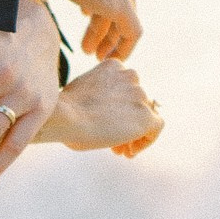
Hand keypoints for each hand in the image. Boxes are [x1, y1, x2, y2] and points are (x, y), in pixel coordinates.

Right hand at [10, 0, 141, 59]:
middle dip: (103, 24)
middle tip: (88, 44)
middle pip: (116, 0)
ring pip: (123, 18)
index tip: (84, 14)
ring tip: (92, 54)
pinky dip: (122, 46)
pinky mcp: (122, 6)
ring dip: (107, 38)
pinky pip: (131, 32)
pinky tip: (109, 59)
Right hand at [44, 58, 162, 158]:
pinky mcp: (145, 116)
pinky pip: (156, 128)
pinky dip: (146, 140)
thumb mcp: (82, 92)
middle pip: (137, 103)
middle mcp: (131, 76)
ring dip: (133, 134)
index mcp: (114, 66)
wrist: (65, 117)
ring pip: (146, 116)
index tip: (106, 124)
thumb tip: (103, 112)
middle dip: (125, 122)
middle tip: (113, 142)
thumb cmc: (63, 110)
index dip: (118, 108)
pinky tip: (129, 152)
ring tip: (120, 151)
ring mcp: (140, 95)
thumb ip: (98, 95)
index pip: (126, 87)